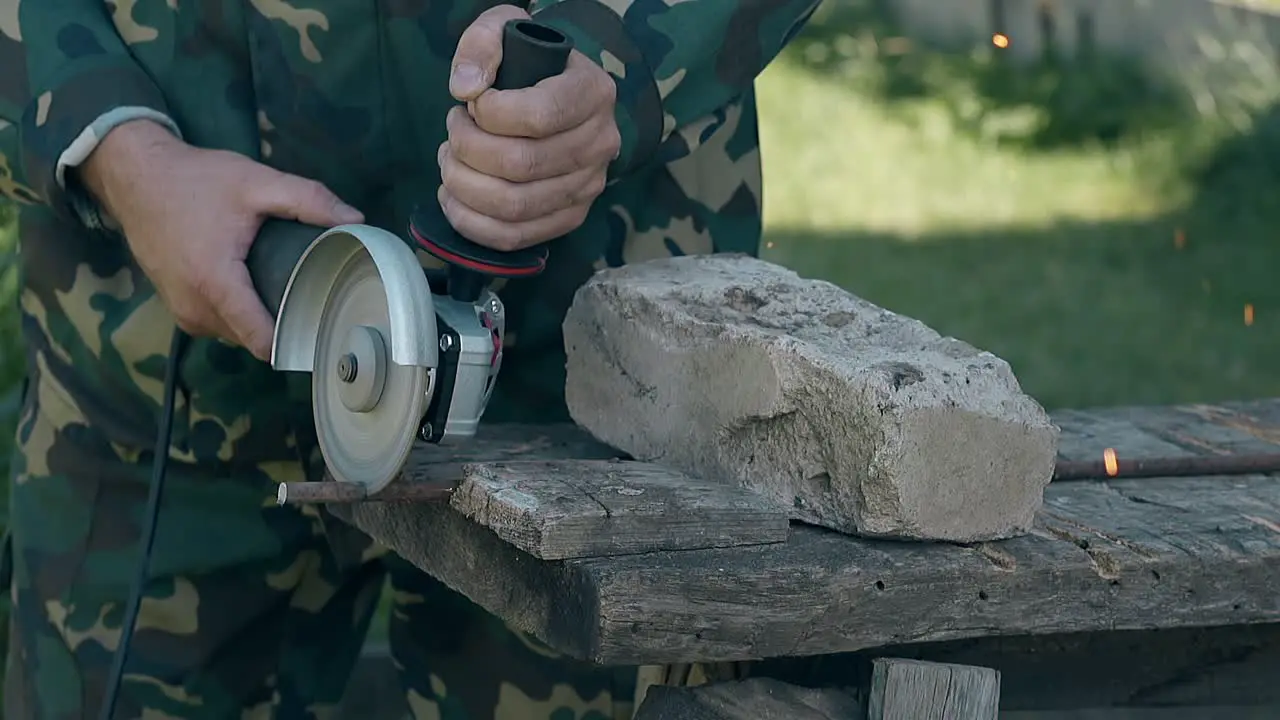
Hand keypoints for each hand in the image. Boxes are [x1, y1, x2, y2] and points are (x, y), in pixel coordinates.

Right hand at [80, 119, 363, 361]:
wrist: (135, 176)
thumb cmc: (196, 179)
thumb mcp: (256, 181)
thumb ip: (309, 200)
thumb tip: (357, 220)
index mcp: (214, 283)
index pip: (260, 340)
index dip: (295, 341)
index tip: (323, 332)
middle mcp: (193, 307)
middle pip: (250, 340)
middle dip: (282, 328)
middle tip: (313, 303)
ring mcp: (180, 311)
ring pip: (232, 334)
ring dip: (256, 321)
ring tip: (286, 294)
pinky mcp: (173, 306)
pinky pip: (215, 324)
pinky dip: (235, 313)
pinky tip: (255, 290)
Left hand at [440, 5, 620, 250]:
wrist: (557, 95)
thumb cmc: (530, 64)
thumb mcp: (507, 31)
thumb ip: (483, 44)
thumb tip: (466, 88)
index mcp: (593, 93)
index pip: (538, 115)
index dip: (489, 114)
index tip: (471, 103)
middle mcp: (601, 143)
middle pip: (522, 164)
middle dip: (467, 150)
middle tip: (453, 131)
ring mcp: (588, 186)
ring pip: (515, 205)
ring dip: (464, 186)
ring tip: (449, 162)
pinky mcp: (570, 217)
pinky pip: (515, 236)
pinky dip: (472, 224)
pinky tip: (453, 199)